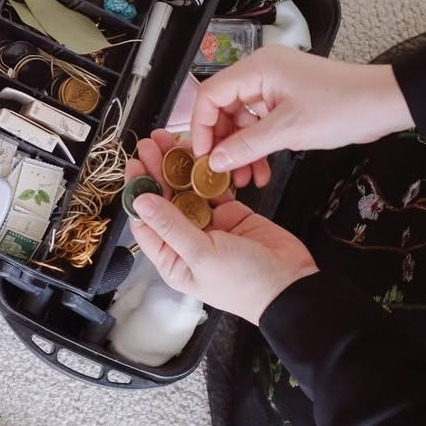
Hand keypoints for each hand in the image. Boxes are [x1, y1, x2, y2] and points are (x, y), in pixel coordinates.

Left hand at [125, 130, 318, 323]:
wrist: (290, 285)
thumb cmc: (243, 282)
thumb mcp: (201, 254)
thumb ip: (171, 225)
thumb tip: (140, 202)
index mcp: (172, 259)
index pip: (145, 223)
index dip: (138, 193)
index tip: (134, 166)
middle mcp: (186, 242)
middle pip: (164, 202)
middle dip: (155, 173)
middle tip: (149, 145)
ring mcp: (210, 225)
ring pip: (187, 191)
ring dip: (178, 168)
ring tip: (168, 141)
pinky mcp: (231, 213)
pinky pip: (213, 189)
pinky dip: (207, 172)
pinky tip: (197, 152)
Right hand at [192, 45, 413, 185]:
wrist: (383, 103)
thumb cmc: (345, 105)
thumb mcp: (288, 131)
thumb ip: (246, 146)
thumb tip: (216, 160)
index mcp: (258, 69)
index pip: (210, 95)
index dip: (201, 127)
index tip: (203, 155)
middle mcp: (262, 74)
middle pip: (224, 110)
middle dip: (223, 144)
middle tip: (223, 172)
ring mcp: (274, 87)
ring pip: (242, 122)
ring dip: (241, 151)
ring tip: (245, 179)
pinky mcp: (286, 101)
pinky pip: (260, 125)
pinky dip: (258, 147)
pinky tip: (261, 170)